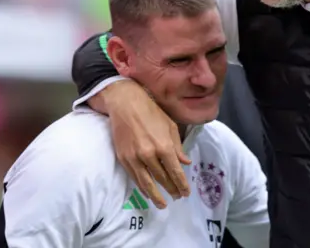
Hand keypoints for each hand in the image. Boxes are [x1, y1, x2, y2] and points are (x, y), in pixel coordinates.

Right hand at [89, 80, 191, 207]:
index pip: (175, 171)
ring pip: (147, 182)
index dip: (181, 184)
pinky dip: (142, 187)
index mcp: (164, 146)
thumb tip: (185, 162)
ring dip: (156, 195)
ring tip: (163, 204)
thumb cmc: (151, 112)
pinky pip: (134, 177)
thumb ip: (178, 147)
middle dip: (171, 189)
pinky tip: (148, 193)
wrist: (126, 105)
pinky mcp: (123, 158)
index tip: (186, 193)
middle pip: (162, 178)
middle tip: (177, 197)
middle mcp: (149, 155)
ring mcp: (135, 158)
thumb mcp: (170, 126)